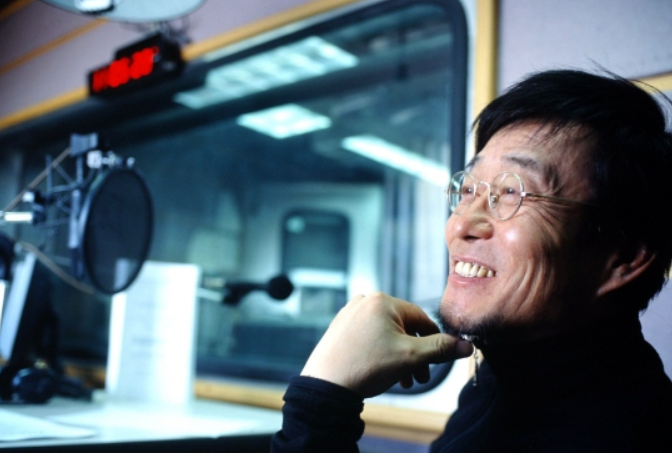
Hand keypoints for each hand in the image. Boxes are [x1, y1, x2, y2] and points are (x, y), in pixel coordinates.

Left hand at [300, 292, 472, 397]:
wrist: (326, 385)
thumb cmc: (365, 367)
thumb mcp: (410, 357)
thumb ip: (440, 348)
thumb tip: (466, 345)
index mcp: (382, 301)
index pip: (420, 317)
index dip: (434, 340)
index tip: (439, 358)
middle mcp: (364, 301)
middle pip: (403, 327)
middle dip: (415, 353)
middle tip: (419, 376)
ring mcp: (350, 314)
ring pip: (386, 334)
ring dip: (399, 356)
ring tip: (402, 379)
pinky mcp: (341, 328)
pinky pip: (370, 337)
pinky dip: (381, 352)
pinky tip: (383, 372)